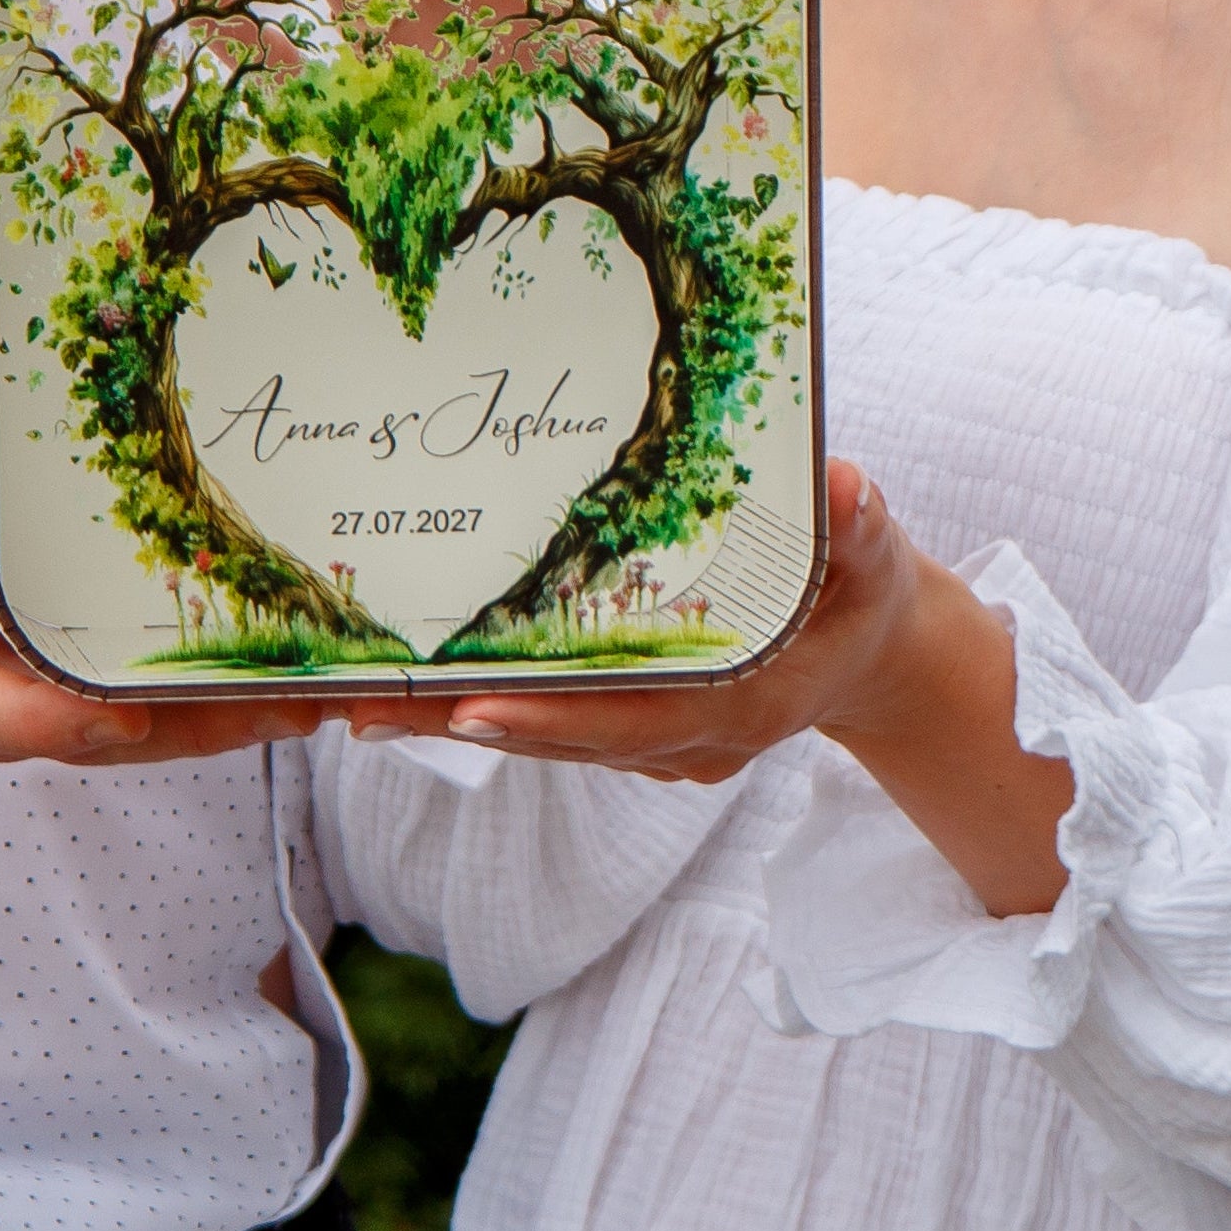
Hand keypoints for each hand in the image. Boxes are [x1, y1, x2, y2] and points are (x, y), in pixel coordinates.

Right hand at [0, 215, 332, 764]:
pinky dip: (185, 689)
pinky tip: (278, 661)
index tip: (119, 712)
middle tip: (297, 693)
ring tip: (323, 688)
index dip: (38, 718)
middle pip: (68, 730)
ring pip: (103, 727)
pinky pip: (106, 695)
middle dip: (181, 722)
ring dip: (207, 715)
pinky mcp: (21, 663)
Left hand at [386, 460, 1074, 915]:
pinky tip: (411, 688)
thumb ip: (860, 527)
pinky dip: (486, 707)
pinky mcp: (636, 730)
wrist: (872, 653)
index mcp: (744, 709)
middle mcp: (691, 742)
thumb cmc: (864, 594)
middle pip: (565, 740)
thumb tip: (847, 486)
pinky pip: (553, 724)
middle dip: (466, 725)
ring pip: (547, 738)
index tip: (473, 711)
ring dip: (455, 723)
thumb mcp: (874, 559)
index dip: (556, 721)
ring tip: (355, 700)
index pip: (635, 723)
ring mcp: (661, 745)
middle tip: (365, 707)